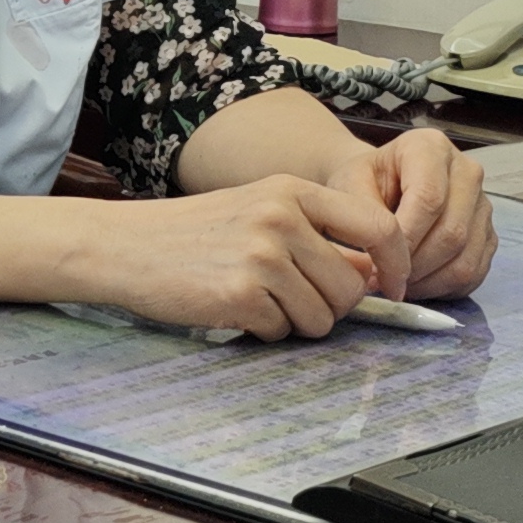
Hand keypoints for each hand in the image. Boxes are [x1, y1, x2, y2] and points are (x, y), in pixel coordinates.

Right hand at [83, 176, 397, 339]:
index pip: (378, 226)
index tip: (396, 286)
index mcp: (292, 190)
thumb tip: (370, 273)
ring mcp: (261, 257)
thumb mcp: (258, 208)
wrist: (125, 245)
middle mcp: (282, 218)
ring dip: (297, 321)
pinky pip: (282, 331)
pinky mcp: (240, 295)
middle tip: (294, 299)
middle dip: (332, 305)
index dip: (397, 264)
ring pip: (322, 317)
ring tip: (259, 300)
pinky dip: (263, 330)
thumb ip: (313, 230)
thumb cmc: (193, 232)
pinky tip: (233, 307)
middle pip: (352, 286)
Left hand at [367, 129, 494, 299]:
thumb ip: (363, 214)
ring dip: (428, 281)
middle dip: (415, 265)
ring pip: (465, 258)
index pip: (429, 199)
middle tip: (384, 280)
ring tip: (397, 284)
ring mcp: (483, 204)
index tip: (378, 263)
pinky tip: (417, 284)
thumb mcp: (349, 185)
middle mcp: (466, 172)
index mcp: (430, 148)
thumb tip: (381, 257)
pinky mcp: (488, 234)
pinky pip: (474, 272)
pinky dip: (444, 287)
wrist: (382, 184)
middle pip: (452, 232)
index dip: (405, 238)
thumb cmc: (365, 182)